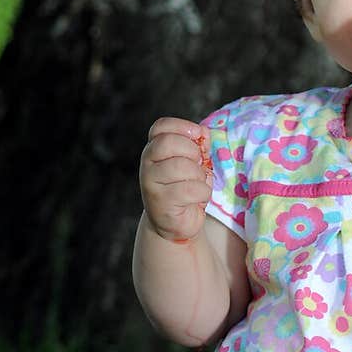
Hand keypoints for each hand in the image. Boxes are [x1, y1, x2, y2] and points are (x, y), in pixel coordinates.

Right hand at [139, 117, 213, 242]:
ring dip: (199, 176)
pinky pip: (191, 189)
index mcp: (154, 149)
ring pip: (182, 166)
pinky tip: (197, 199)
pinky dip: (202, 193)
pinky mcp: (160, 203)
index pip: (160, 127)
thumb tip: (203, 132)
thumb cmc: (186, 189)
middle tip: (198, 165)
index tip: (198, 135)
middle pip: (169, 142)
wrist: (175, 224)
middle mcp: (147, 164)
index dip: (182, 127)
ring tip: (197, 185)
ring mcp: (150, 184)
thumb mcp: (194, 163)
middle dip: (192, 151)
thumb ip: (198, 145)